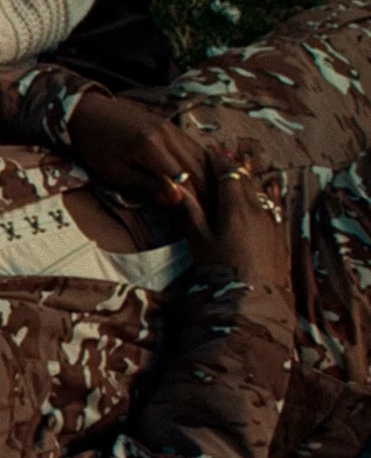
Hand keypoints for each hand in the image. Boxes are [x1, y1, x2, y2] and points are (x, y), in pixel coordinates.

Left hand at [67, 92, 212, 244]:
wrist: (89, 111)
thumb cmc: (95, 145)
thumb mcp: (112, 171)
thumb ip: (144, 185)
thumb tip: (176, 200)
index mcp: (150, 146)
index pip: (183, 179)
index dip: (193, 202)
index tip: (201, 222)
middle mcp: (167, 134)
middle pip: (198, 169)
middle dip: (207, 195)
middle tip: (216, 218)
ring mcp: (172, 128)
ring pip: (201, 159)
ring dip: (210, 182)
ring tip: (217, 205)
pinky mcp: (172, 127)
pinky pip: (196, 149)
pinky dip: (205, 167)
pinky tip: (210, 183)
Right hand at [176, 150, 291, 286]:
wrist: (253, 303)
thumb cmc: (221, 271)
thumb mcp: (199, 241)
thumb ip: (189, 210)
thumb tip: (176, 186)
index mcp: (237, 207)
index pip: (229, 173)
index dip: (218, 161)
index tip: (208, 155)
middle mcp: (259, 210)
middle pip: (248, 180)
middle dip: (233, 169)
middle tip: (219, 163)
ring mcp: (274, 224)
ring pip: (262, 193)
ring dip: (249, 183)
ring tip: (239, 176)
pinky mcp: (282, 238)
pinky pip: (275, 209)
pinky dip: (268, 197)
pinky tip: (268, 194)